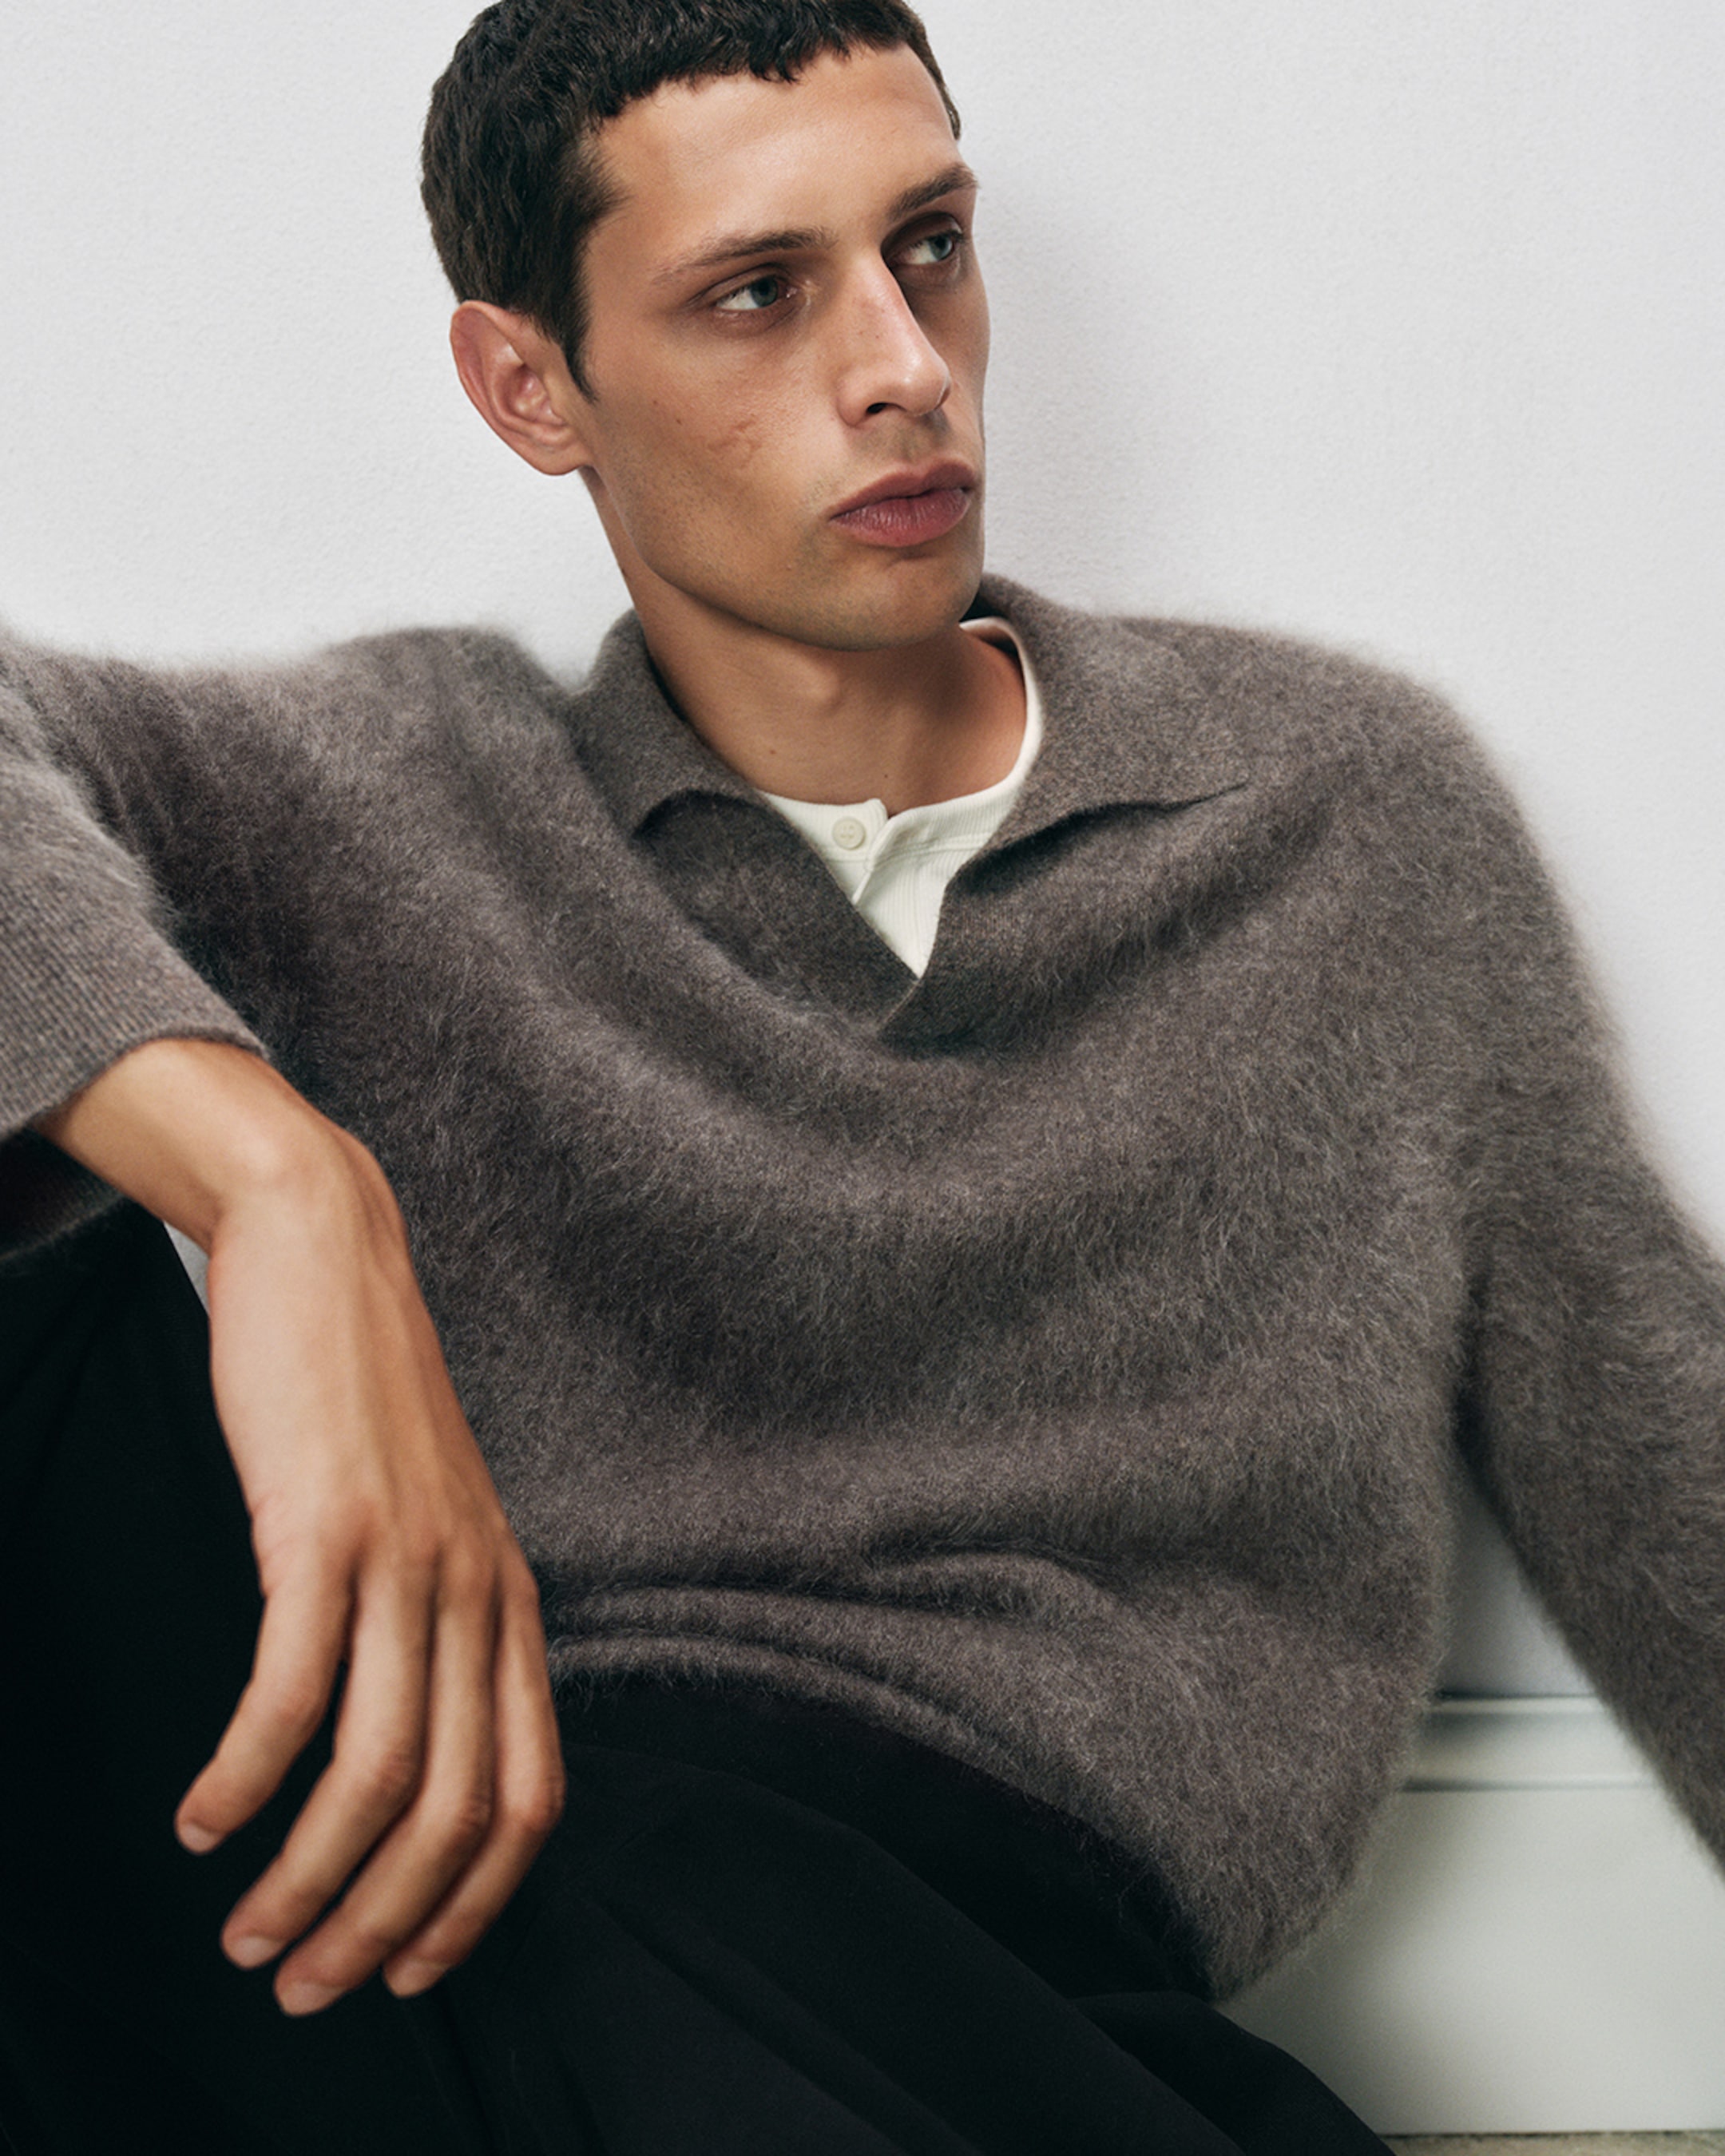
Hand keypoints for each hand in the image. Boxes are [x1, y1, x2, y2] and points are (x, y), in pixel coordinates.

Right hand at [37, 1040, 564, 2013]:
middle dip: (384, 1926)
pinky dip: (245, 1778)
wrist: (332, 1251)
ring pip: (379, 1770)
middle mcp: (479, 1591)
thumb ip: (443, 1622)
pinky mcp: (322, 1527)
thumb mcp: (437, 1519)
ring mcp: (407, 1559)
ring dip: (308, 1879)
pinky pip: (289, 1691)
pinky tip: (200, 1820)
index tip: (407, 1971)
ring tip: (244, 1934)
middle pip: (458, 1810)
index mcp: (515, 1600)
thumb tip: (413, 1747)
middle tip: (302, 1988)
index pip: (533, 1794)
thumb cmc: (367, 1403)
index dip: (477, 1905)